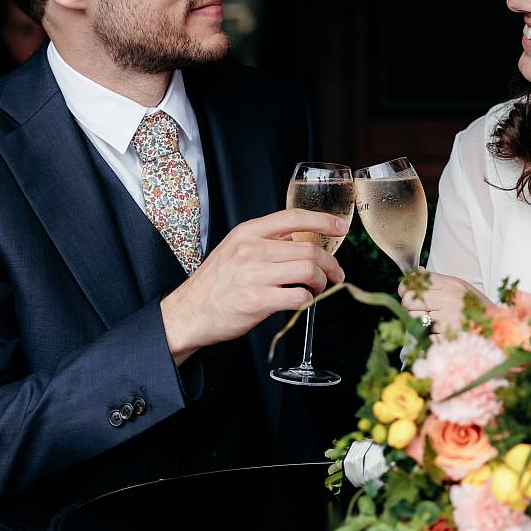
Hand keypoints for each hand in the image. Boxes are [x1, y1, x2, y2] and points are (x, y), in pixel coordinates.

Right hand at [161, 209, 346, 362]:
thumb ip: (265, 241)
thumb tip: (301, 239)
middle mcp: (251, 250)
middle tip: (335, 273)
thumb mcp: (235, 249)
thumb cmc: (216, 282)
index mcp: (247, 232)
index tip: (341, 229)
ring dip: (321, 282)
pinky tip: (302, 301)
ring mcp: (254, 276)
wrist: (190, 312)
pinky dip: (307, 300)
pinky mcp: (257, 301)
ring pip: (308, 271)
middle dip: (330, 263)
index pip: (294, 217)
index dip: (323, 222)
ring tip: (318, 288)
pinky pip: (298, 297)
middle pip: (308, 250)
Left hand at [398, 270, 488, 333]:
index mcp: (451, 284)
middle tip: (415, 307)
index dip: (405, 287)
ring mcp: (447, 319)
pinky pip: (425, 333)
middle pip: (409, 300)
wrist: (497, 328)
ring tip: (429, 320)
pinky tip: (438, 331)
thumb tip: (417, 271)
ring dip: (417, 320)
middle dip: (408, 304)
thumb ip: (438, 280)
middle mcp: (448, 299)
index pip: (416, 281)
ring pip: (414, 318)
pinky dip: (428, 334)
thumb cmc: (476, 307)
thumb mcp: (460, 286)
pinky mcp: (447, 336)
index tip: (404, 291)